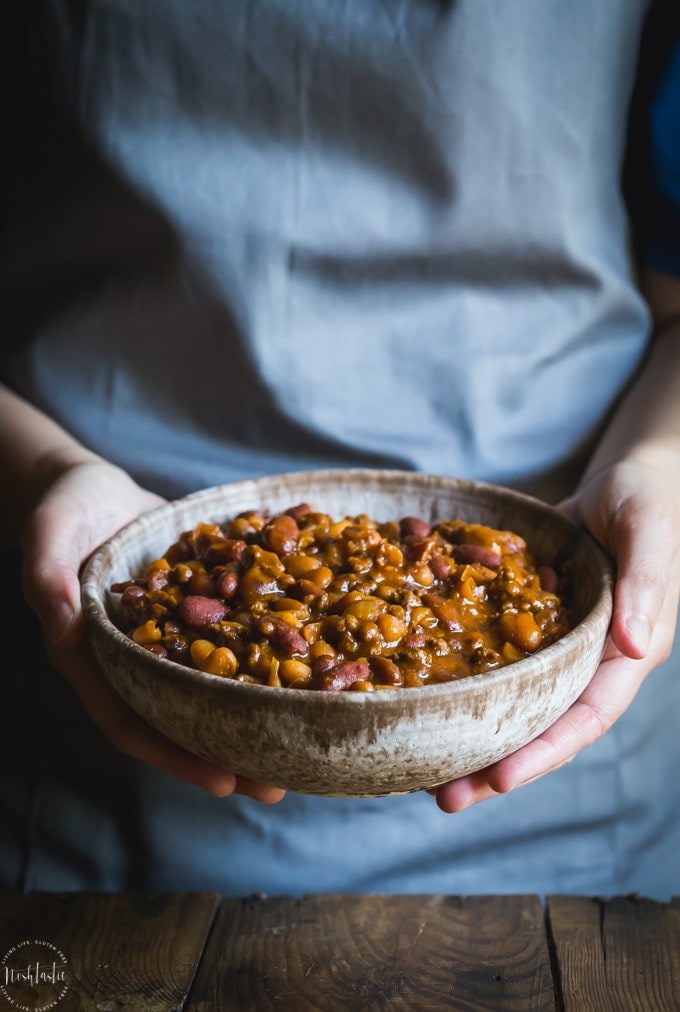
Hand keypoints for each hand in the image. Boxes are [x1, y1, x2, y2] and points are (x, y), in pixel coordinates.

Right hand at [21, 459, 285, 803]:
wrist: (94, 486)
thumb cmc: (63, 507)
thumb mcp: (48, 535)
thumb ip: (49, 580)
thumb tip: (64, 627)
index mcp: (94, 658)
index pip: (131, 721)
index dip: (174, 754)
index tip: (222, 780)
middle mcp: (135, 660)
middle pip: (180, 718)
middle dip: (227, 752)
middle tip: (278, 785)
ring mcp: (168, 639)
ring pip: (211, 689)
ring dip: (252, 717)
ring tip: (304, 742)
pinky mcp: (196, 612)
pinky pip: (231, 641)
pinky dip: (264, 656)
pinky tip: (309, 665)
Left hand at [434, 453, 679, 812]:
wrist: (625, 477)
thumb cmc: (645, 499)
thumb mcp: (647, 531)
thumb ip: (646, 584)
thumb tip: (636, 647)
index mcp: (626, 653)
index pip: (587, 717)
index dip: (545, 752)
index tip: (499, 778)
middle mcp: (590, 661)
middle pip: (543, 727)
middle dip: (497, 765)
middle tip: (443, 796)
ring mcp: (557, 647)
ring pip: (515, 705)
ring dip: (474, 737)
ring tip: (423, 771)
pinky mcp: (530, 627)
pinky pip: (497, 664)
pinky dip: (467, 686)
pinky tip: (423, 700)